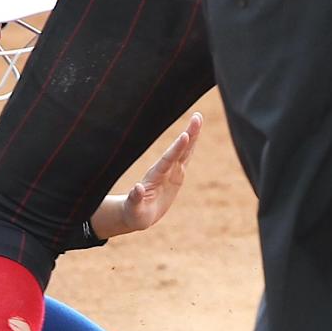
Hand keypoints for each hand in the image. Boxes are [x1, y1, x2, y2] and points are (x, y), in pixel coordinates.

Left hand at [94, 112, 203, 238]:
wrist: (136, 213)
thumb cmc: (134, 212)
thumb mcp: (133, 209)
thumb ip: (135, 199)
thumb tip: (137, 188)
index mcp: (155, 177)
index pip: (168, 160)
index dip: (177, 149)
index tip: (185, 136)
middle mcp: (164, 170)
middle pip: (179, 150)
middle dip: (189, 134)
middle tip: (197, 117)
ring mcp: (170, 171)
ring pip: (184, 151)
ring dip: (192, 136)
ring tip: (198, 118)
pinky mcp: (176, 176)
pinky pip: (185, 158)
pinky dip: (191, 147)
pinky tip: (195, 134)